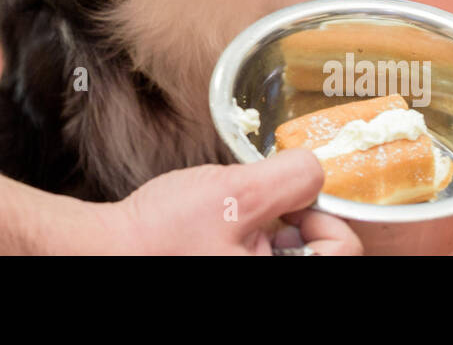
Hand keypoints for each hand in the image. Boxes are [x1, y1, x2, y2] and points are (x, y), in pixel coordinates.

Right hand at [108, 149, 362, 254]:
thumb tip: (316, 167)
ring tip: (227, 216)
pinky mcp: (226, 269)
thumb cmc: (163, 235)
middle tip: (253, 205)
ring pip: (286, 250)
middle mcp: (268, 285)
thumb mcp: (233, 192)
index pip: (343, 249)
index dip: (323, 214)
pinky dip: (245, 235)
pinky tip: (215, 228)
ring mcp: (245, 279)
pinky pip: (257, 254)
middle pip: (317, 249)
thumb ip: (287, 178)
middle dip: (291, 218)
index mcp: (278, 278)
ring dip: (265, 224)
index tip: (291, 200)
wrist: (109, 250)